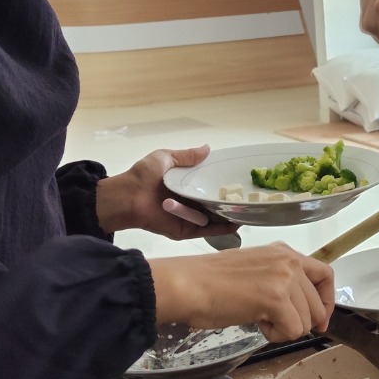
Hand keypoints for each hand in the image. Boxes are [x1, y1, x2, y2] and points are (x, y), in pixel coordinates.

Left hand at [95, 146, 238, 239]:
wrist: (128, 197)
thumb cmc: (143, 176)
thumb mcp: (166, 158)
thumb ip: (186, 156)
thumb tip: (208, 148)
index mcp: (184, 185)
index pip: (209, 184)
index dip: (224, 182)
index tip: (241, 179)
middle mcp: (189, 202)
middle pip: (215, 202)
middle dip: (231, 200)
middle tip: (251, 196)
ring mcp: (189, 217)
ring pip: (215, 217)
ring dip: (231, 214)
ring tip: (251, 209)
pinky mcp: (186, 230)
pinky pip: (207, 230)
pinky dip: (222, 228)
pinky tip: (237, 222)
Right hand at [148, 244, 333, 341]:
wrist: (187, 285)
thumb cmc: (210, 283)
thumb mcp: (255, 272)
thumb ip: (280, 282)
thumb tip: (301, 309)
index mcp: (284, 252)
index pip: (324, 274)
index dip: (326, 301)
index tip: (320, 320)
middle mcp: (289, 261)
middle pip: (318, 304)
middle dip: (302, 323)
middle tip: (276, 325)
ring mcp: (284, 278)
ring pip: (306, 321)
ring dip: (284, 329)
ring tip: (259, 319)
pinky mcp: (276, 298)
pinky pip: (293, 330)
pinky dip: (276, 336)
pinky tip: (258, 324)